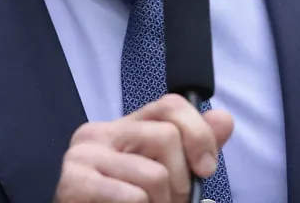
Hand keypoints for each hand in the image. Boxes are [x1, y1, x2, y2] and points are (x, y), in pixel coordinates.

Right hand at [53, 93, 233, 202]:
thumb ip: (193, 148)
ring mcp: (83, 156)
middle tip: (168, 201)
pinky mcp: (74, 182)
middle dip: (180, 180)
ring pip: (154, 174)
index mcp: (123, 127)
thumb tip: (224, 119)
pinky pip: (133, 196)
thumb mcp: (168, 175)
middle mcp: (99, 132)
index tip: (206, 170)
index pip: (170, 105)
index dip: (198, 135)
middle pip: (165, 136)